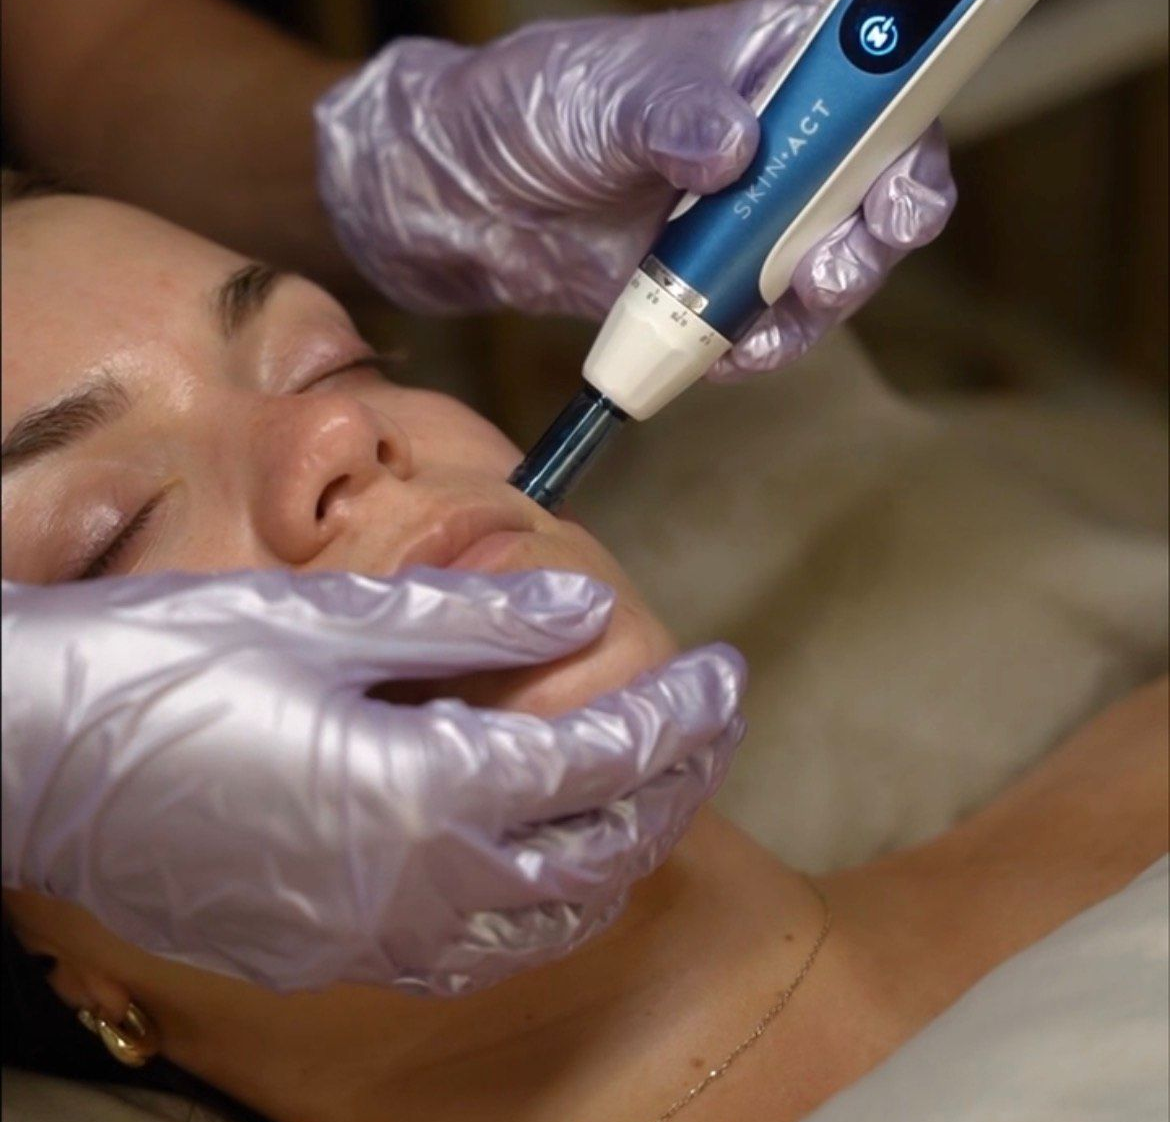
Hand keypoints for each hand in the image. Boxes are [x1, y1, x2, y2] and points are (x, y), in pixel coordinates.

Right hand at [2, 568, 744, 995]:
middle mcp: (413, 885)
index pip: (600, 756)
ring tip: (657, 785)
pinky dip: (544, 904)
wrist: (25, 758)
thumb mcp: (323, 620)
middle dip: (677, 780)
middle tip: (716, 723)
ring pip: (550, 916)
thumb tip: (583, 608)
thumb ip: (471, 620)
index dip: (682, 714)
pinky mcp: (331, 953)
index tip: (730, 673)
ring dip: (623, 848)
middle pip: (599, 845)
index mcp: (421, 788)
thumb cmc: (163, 668)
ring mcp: (371, 936)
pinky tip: (550, 861)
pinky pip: (476, 950)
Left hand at [316, 0, 955, 376]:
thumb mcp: (602, 95)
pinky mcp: (724, 283)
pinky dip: (755, 346)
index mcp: (775, 60)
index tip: (894, 174)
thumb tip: (734, 147)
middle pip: (881, 184)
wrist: (477, 199)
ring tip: (765, 330)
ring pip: (833, 264)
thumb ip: (671, 114)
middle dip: (872, 237)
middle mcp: (785, 138)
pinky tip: (725, 355)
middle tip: (828, 272)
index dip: (907, 119)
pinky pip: (767, 322)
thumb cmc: (536, 110)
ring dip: (817, 306)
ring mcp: (758, 217)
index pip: (878, 75)